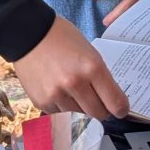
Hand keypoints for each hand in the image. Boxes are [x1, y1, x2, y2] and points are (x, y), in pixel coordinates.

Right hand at [13, 15, 129, 120]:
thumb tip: (110, 99)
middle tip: (100, 102)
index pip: (115, 102)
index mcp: (92, 67)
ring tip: (74, 90)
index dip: (121, 108)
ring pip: (79, 115)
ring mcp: (57, 95)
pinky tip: (59, 90)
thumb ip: (99, 75)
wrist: (29, 33)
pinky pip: (61, 114)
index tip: (120, 109)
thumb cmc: (62, 38)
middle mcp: (75, 83)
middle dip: (102, 110)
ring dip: (81, 108)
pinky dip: (64, 107)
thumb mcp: (89, 51)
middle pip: (98, 114)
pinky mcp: (42, 102)